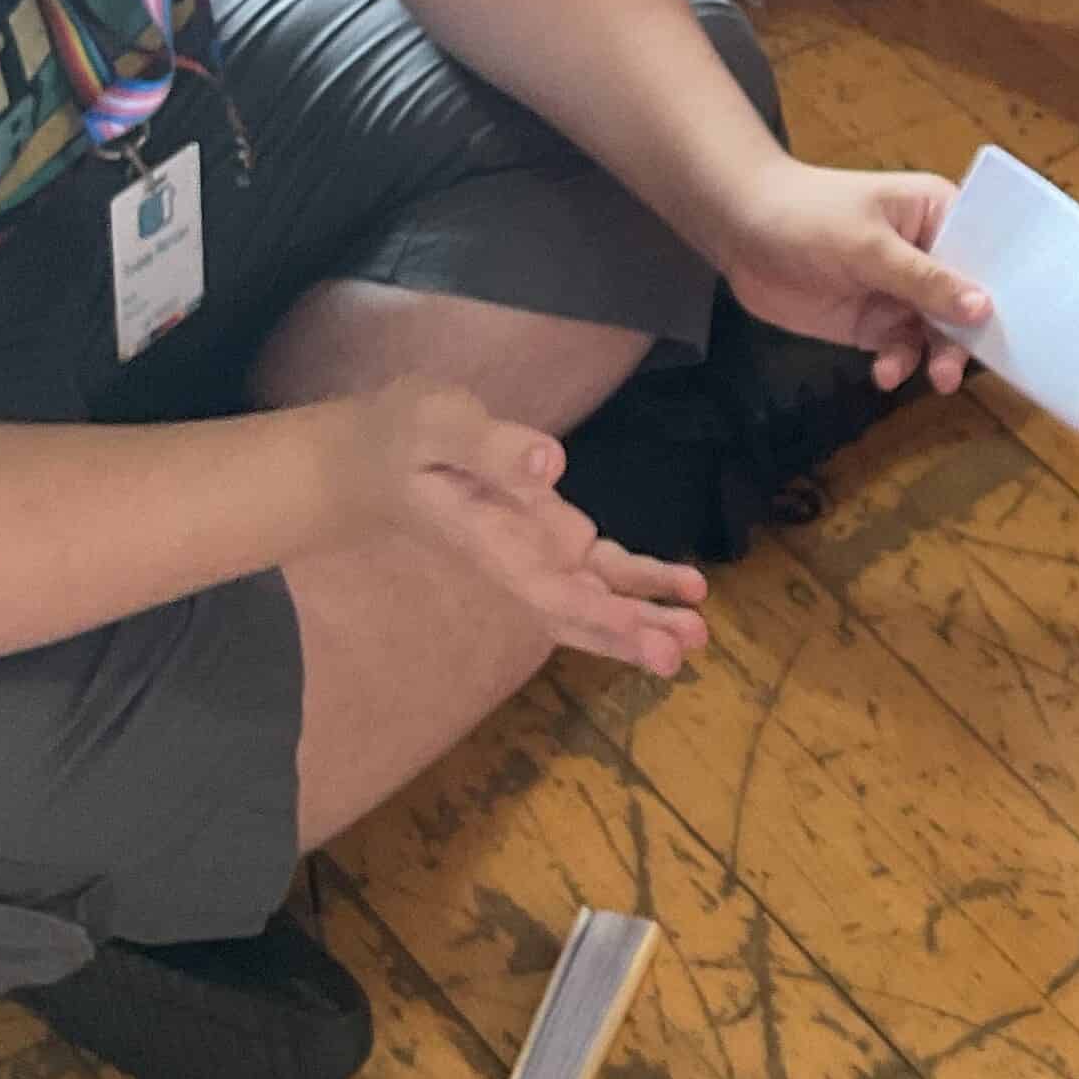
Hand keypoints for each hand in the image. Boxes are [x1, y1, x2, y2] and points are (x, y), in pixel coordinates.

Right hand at [331, 379, 709, 674]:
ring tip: (699, 633)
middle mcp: (518, 561)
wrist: (378, 457)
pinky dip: (644, 582)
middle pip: (577, 614)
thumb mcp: (436, 425)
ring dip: (646, 618)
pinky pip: (606, 569)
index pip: (545, 592)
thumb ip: (489, 446)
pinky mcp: (554, 536)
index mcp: (489, 544)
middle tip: (681, 653)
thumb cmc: (403, 437)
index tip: (643, 634)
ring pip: (599, 599)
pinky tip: (690, 588)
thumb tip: (548, 464)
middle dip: (627, 636)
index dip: (596, 616)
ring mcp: (539, 552)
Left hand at [721, 161, 987, 392]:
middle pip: (967, 301)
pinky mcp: (874, 321)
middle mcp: (929, 254)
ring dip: (936, 355)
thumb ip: (925, 281)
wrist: (739, 230)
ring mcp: (902, 291)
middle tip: (958, 366)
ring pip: (937, 332)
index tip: (1023, 328)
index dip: (1005, 288)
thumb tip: (984, 308)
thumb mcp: (869, 246)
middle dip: (967, 335)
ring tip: (933, 378)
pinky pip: (902, 348)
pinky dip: (899, 363)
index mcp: (939, 214)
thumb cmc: (809, 216)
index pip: (987, 252)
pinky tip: (885, 374)